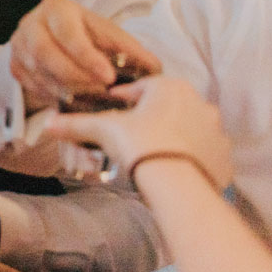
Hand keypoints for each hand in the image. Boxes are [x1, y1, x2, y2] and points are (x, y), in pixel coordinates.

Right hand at [8, 0, 160, 111]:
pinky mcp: (16, 67)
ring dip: (66, 90)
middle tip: (100, 91)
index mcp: (56, 10)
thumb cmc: (88, 34)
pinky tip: (75, 101)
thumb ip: (129, 49)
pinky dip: (55, 97)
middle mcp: (30, 25)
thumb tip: (154, 68)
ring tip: (93, 100)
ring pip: (38, 73)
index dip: (87, 57)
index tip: (109, 77)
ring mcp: (19, 47)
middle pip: (45, 53)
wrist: (58, 36)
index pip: (68, 33)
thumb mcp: (108, 34)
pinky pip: (33, 87)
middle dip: (75, 76)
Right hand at [41, 74, 232, 191]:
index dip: (121, 101)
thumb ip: (75, 124)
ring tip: (151, 156)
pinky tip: (172, 169)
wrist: (177, 185)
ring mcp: (216, 131)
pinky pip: (204, 153)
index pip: (139, 88)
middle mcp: (199, 102)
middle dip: (149, 119)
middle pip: (166, 108)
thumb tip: (46, 123)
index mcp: (170, 87)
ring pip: (188, 129)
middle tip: (130, 138)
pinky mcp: (224, 156)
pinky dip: (190, 158)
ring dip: (172, 138)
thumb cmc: (139, 144)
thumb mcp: (103, 130)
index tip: (110, 114)